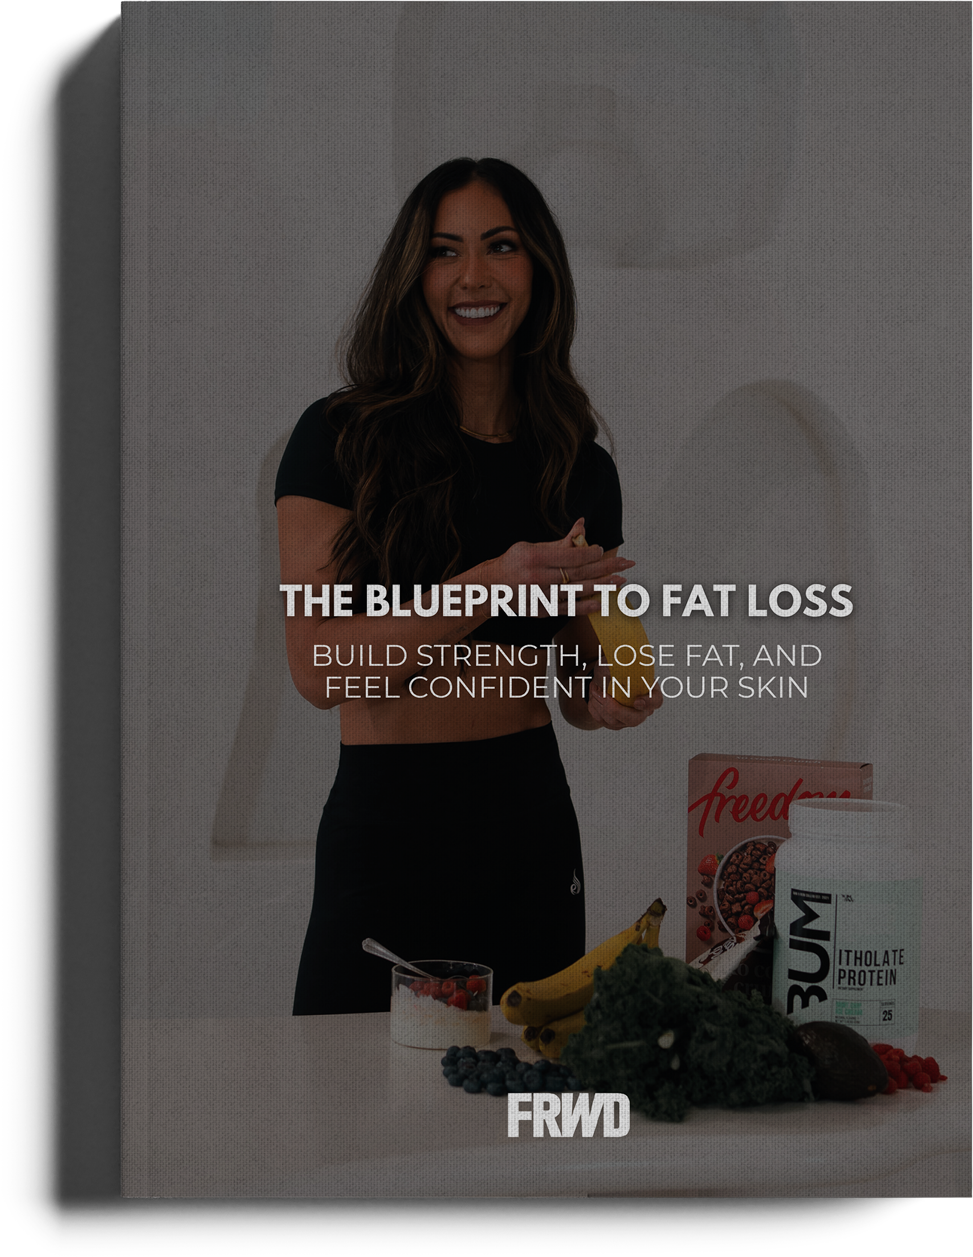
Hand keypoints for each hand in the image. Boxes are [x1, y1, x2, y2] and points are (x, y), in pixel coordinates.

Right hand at [491, 519, 634, 615]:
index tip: (602, 551)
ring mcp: (541, 597)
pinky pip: (569, 609)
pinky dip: (586, 607)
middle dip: (605, 568)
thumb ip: (560, 542)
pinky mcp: (542, 610)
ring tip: (620, 582)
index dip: (589, 554)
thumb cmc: (513, 563)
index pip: (570, 557)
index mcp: (535, 558)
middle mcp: (539, 578)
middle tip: (626, 565)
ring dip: (602, 587)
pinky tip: (602, 603)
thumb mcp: (532, 547)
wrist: (490, 588)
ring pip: (577, 591)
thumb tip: (583, 526)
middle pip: (579, 573)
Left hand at [585, 661, 662, 729]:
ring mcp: (628, 718)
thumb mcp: (617, 660)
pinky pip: (603, 721)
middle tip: (601, 694)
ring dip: (599, 704)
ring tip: (594, 687)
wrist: (603, 676)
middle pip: (634, 719)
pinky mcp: (615, 723)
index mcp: (650, 691)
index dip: (648, 703)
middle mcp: (642, 709)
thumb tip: (618, 663)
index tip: (636, 701)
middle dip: (615, 709)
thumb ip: (620, 663)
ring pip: (614, 721)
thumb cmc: (615, 667)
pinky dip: (594, 708)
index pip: (656, 701)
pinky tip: (593, 695)